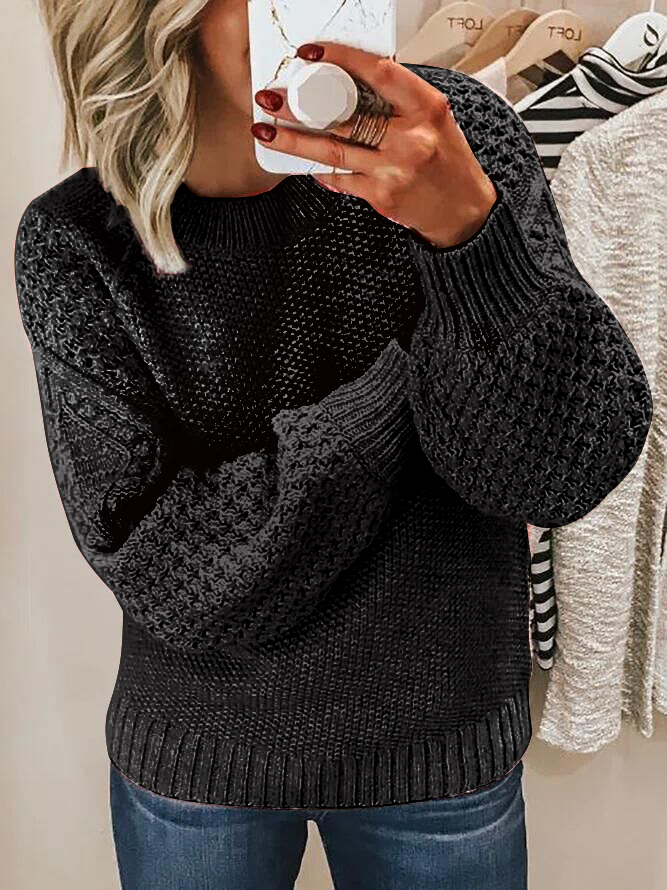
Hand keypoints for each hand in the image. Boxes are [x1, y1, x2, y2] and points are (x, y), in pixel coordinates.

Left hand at [251, 42, 497, 248]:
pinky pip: (341, 180)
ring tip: (267, 131)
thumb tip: (352, 81)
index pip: (379, 73)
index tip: (313, 53)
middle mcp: (411, 139)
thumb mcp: (434, 119)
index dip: (343, 59)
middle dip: (302, 108)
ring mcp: (394, 171)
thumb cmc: (448, 162)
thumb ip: (399, 100)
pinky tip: (301, 162)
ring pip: (333, 152)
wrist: (463, 211)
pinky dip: (319, 170)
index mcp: (427, 109)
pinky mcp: (381, 197)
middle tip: (272, 99)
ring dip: (295, 141)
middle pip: (346, 118)